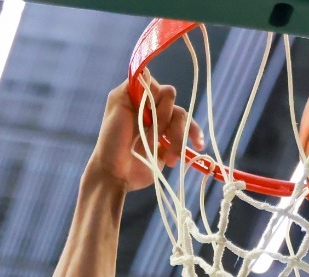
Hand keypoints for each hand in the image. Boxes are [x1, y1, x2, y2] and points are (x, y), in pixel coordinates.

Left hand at [88, 76, 197, 192]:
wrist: (116, 173)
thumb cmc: (111, 141)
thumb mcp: (117, 107)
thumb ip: (132, 88)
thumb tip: (148, 71)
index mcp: (137, 96)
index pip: (157, 85)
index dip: (156, 98)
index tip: (146, 111)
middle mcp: (150, 107)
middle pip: (172, 100)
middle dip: (164, 119)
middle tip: (151, 135)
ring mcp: (161, 125)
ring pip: (182, 117)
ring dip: (178, 136)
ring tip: (170, 156)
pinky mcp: (170, 141)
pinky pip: (189, 132)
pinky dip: (194, 136)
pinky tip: (197, 145)